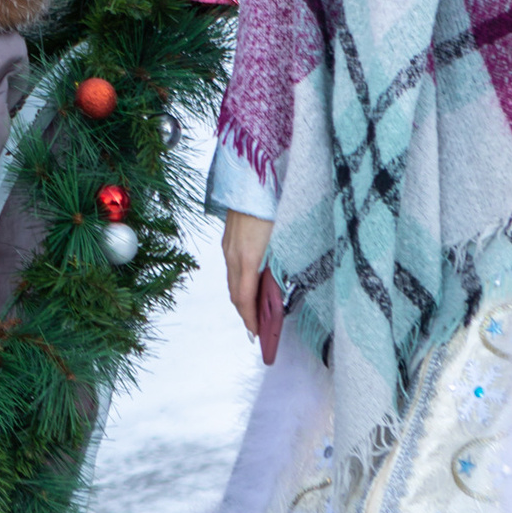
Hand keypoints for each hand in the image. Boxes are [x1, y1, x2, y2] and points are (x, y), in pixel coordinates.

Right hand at [222, 210, 273, 339]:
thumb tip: (278, 291)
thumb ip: (279, 268)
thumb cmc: (276, 207)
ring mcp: (227, 245)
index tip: (257, 335)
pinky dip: (238, 281)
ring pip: (231, 280)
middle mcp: (232, 255)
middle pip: (234, 293)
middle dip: (244, 313)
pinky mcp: (227, 237)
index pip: (244, 299)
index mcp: (248, 259)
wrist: (254, 177)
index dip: (250, 320)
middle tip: (257, 329)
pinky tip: (249, 282)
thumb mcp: (284, 241)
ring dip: (241, 298)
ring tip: (254, 310)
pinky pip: (230, 267)